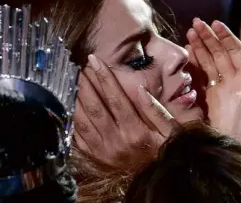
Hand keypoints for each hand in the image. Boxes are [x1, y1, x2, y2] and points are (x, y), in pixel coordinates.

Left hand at [73, 54, 178, 171]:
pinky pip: (78, 136)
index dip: (104, 77)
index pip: (116, 98)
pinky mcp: (96, 157)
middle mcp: (117, 140)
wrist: (157, 180)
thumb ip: (155, 110)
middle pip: (94, 107)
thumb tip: (140, 88)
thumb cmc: (165, 151)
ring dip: (75, 99)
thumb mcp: (170, 131)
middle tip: (77, 66)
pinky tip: (69, 103)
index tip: (95, 60)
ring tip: (70, 80)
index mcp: (136, 131)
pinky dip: (72, 119)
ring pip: (82, 121)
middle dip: (84, 84)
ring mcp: (103, 151)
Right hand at [186, 18, 240, 151]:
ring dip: (200, 47)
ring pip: (208, 62)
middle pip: (218, 53)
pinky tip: (189, 54)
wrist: (236, 148)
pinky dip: (195, 63)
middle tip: (195, 23)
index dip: (224, 36)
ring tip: (189, 33)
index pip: (233, 51)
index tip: (214, 23)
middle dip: (208, 37)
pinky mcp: (208, 97)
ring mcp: (219, 88)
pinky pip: (201, 76)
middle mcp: (232, 80)